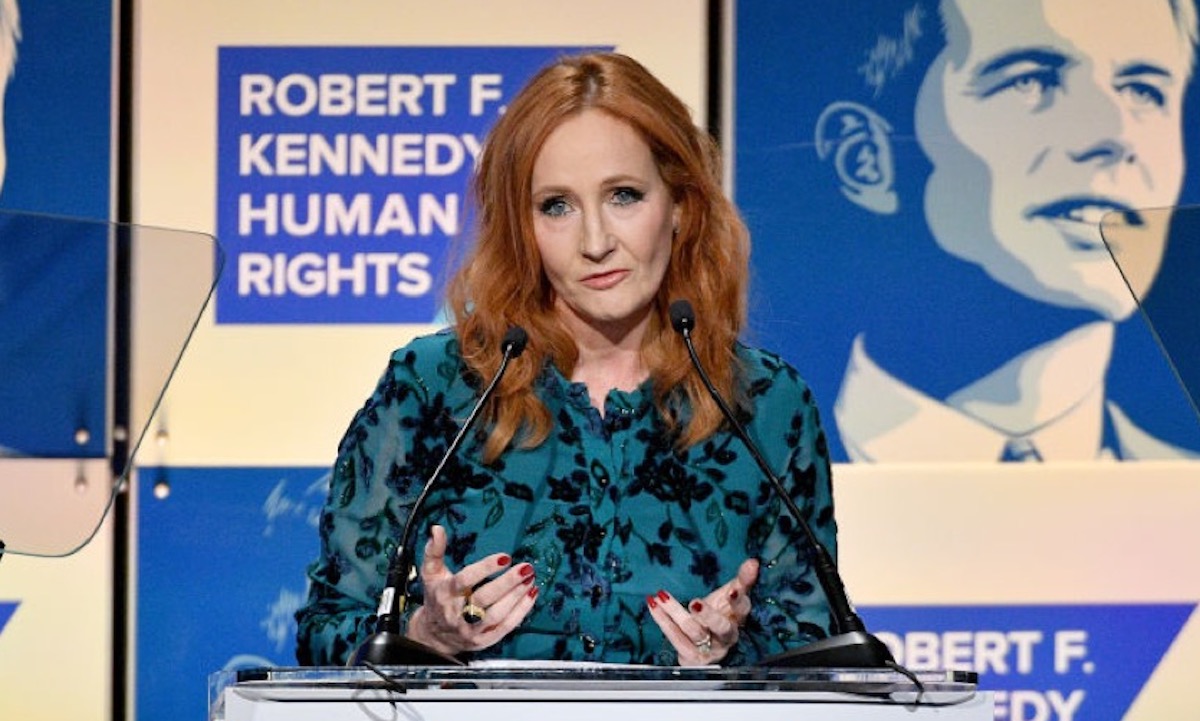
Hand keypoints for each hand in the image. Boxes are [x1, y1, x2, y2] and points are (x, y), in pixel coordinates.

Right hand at [405, 524, 538, 655]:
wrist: (434, 635)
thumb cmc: (436, 597)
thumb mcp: (430, 573)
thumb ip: (434, 550)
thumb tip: (436, 528)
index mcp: (445, 594)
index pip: (465, 581)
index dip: (485, 569)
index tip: (505, 557)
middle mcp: (457, 614)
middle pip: (484, 599)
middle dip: (507, 583)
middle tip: (525, 568)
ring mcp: (471, 629)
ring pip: (496, 615)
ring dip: (516, 596)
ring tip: (530, 579)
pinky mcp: (484, 640)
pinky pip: (506, 627)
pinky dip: (521, 611)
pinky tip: (531, 594)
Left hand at [646, 558, 758, 665]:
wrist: (705, 647)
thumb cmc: (720, 614)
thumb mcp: (730, 595)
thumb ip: (742, 580)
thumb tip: (753, 562)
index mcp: (738, 619)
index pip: (742, 610)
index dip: (738, 601)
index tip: (733, 591)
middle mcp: (726, 637)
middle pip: (721, 628)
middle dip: (709, 615)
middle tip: (695, 603)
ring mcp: (710, 650)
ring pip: (694, 631)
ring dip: (676, 612)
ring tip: (661, 596)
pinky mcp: (692, 657)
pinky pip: (675, 639)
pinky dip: (662, 621)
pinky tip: (653, 606)